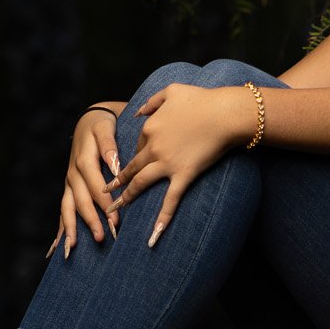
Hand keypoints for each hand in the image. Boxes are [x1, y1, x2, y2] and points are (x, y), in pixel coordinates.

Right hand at [48, 106, 122, 259]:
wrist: (88, 121)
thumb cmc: (103, 125)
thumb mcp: (106, 128)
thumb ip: (109, 145)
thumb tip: (116, 165)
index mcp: (84, 160)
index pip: (94, 185)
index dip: (104, 203)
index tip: (115, 220)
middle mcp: (73, 173)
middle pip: (80, 200)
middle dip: (90, 220)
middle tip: (102, 238)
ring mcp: (68, 182)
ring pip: (67, 208)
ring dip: (71, 228)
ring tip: (73, 247)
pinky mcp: (68, 189)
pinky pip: (63, 210)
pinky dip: (61, 228)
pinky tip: (59, 246)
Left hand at [104, 84, 252, 246]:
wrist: (226, 112)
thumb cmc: (202, 99)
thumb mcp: (171, 91)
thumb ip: (151, 102)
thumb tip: (136, 113)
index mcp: (149, 128)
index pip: (137, 147)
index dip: (137, 157)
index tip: (138, 164)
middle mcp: (153, 147)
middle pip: (130, 169)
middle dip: (115, 183)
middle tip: (104, 193)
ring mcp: (167, 163)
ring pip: (140, 184)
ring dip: (125, 199)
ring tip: (113, 211)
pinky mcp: (183, 175)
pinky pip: (170, 201)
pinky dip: (162, 219)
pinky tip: (152, 237)